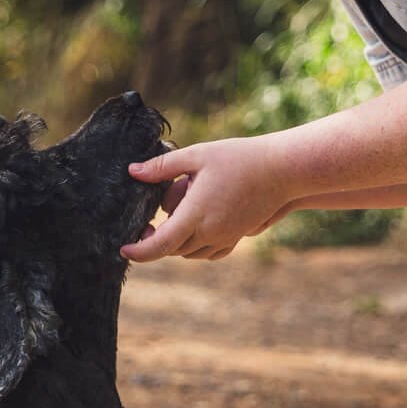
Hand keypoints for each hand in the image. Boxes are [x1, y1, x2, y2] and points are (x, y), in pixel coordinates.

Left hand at [120, 136, 295, 260]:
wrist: (283, 170)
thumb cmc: (239, 158)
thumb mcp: (197, 155)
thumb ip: (162, 167)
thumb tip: (133, 172)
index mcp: (196, 214)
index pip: (160, 244)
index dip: (139, 251)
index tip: (123, 249)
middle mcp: (210, 232)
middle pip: (172, 248)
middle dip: (156, 239)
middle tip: (147, 222)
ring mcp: (226, 236)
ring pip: (190, 252)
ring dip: (176, 241)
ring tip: (175, 215)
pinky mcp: (238, 236)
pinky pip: (210, 252)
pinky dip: (196, 246)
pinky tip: (195, 227)